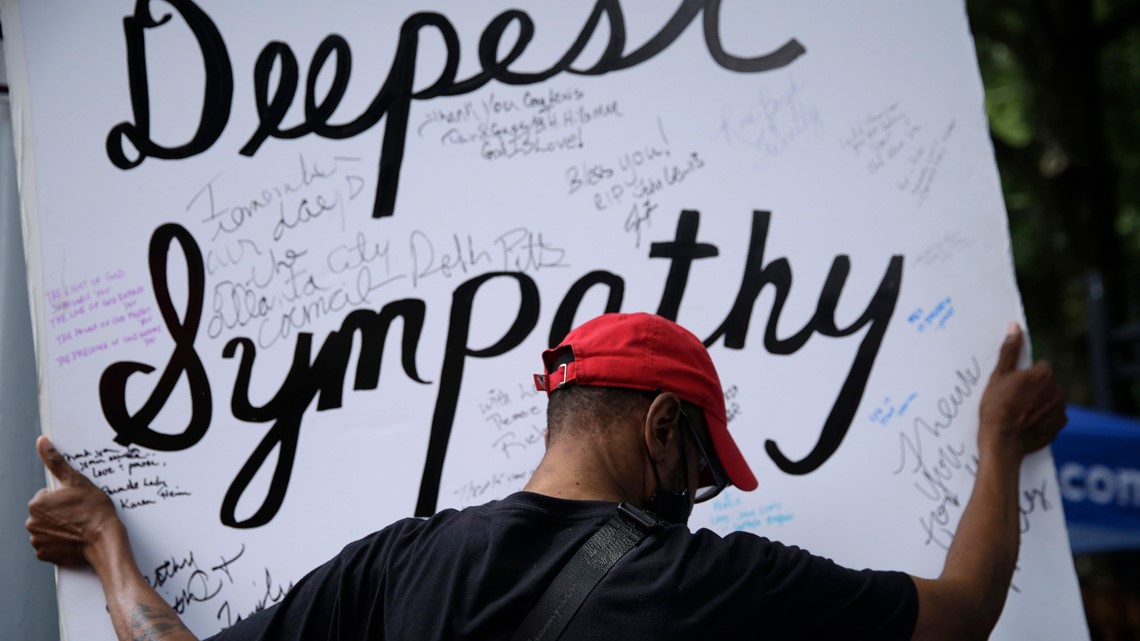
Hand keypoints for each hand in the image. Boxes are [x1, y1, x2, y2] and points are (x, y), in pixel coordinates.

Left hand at [27, 436, 125, 566]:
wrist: (104, 540)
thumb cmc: (94, 512)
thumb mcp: (77, 481)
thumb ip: (56, 462)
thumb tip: (42, 443)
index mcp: (37, 503)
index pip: (46, 496)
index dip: (63, 498)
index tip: (75, 502)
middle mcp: (32, 522)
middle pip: (45, 513)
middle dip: (58, 513)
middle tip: (78, 514)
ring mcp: (38, 540)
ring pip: (46, 528)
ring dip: (58, 527)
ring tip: (77, 526)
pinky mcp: (45, 554)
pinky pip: (49, 545)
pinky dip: (58, 542)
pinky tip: (72, 538)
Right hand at [978, 324, 1066, 459]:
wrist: (1002, 441)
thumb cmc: (997, 407)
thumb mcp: (998, 376)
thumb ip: (1010, 351)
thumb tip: (1015, 327)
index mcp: (1043, 375)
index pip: (1039, 367)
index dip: (1026, 376)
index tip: (1013, 386)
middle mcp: (1057, 390)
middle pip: (1046, 384)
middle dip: (1034, 389)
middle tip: (1014, 400)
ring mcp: (1060, 409)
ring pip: (1049, 399)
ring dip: (1039, 403)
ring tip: (1019, 413)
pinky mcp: (1059, 426)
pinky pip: (1052, 416)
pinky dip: (1043, 418)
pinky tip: (1026, 422)